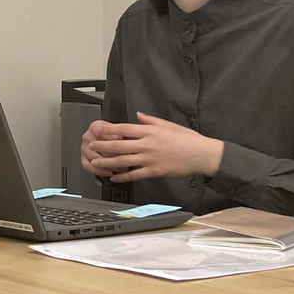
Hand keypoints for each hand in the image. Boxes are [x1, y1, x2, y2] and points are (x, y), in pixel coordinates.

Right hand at [80, 119, 125, 175]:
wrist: (110, 139)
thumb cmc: (116, 134)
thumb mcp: (120, 128)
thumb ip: (120, 132)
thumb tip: (122, 138)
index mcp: (95, 127)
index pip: (100, 131)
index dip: (111, 136)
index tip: (121, 139)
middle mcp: (87, 137)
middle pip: (97, 147)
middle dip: (113, 154)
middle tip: (126, 158)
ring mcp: (84, 148)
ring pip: (94, 158)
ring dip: (109, 164)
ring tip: (121, 168)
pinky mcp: (83, 158)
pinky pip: (88, 166)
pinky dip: (99, 171)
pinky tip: (109, 172)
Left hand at [86, 112, 224, 182]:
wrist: (203, 155)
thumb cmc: (188, 140)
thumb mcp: (169, 125)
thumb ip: (151, 120)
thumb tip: (138, 116)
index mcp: (150, 132)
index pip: (123, 129)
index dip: (108, 130)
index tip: (97, 130)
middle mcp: (147, 145)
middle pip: (119, 146)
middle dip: (102, 146)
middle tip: (91, 147)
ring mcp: (150, 159)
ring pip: (123, 161)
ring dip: (107, 162)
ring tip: (95, 163)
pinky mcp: (154, 171)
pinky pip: (134, 175)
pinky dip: (122, 177)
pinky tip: (114, 178)